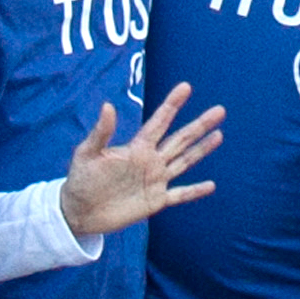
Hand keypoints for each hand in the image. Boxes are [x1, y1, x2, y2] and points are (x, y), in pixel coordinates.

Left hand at [58, 83, 223, 236]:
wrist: (79, 211)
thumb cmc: (81, 179)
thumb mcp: (87, 153)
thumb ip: (101, 132)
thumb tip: (108, 105)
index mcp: (136, 147)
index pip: (159, 122)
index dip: (172, 104)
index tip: (185, 87)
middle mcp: (150, 161)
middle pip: (180, 139)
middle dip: (199, 125)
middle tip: (219, 110)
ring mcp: (155, 180)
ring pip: (184, 162)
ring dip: (202, 149)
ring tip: (219, 135)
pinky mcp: (155, 201)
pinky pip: (179, 195)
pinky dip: (194, 191)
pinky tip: (211, 185)